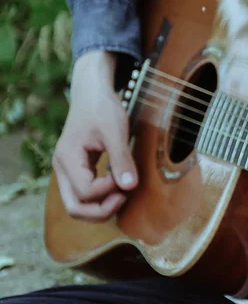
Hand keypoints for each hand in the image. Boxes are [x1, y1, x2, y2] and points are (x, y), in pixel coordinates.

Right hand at [52, 51, 137, 221]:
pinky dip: (101, 198)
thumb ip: (121, 158)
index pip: (86, 192)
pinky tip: (119, 186)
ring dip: (101, 207)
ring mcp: (68, 171)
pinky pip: (85, 195)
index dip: (109, 190)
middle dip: (101, 210)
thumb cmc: (102, 108)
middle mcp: (62, 169)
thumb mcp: (115, 130)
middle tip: (124, 198)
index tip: (125, 176)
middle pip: (75, 208)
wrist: (92, 92)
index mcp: (67, 158)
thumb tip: (129, 186)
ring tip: (123, 193)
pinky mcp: (77, 170)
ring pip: (79, 205)